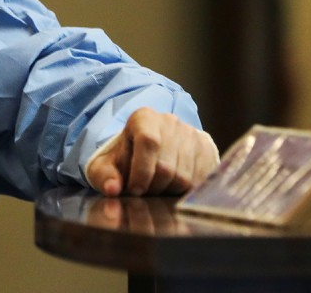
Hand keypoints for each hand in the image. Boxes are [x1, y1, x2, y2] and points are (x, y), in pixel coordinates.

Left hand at [85, 108, 219, 196]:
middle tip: (143, 191)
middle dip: (152, 186)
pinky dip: (184, 190)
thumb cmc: (124, 160)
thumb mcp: (106, 167)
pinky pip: (199, 180)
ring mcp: (190, 133)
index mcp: (143, 118)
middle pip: (166, 166)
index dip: (142, 171)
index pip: (148, 142)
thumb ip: (105, 177)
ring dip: (168, 190)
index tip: (134, 190)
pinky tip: (171, 187)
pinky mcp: (204, 148)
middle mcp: (169, 121)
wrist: (149, 152)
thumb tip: (112, 188)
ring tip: (156, 187)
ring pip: (183, 176)